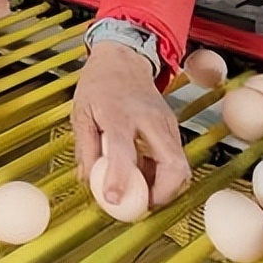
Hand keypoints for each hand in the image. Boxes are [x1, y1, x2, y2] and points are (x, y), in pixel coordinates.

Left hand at [72, 41, 190, 208]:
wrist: (123, 58)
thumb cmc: (100, 83)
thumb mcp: (81, 112)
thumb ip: (85, 149)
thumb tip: (88, 181)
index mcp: (119, 114)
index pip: (123, 151)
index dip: (120, 179)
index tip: (113, 199)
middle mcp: (149, 119)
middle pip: (173, 164)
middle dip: (162, 194)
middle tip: (141, 205)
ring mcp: (165, 123)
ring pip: (180, 166)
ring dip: (164, 186)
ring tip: (141, 188)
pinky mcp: (172, 127)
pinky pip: (176, 158)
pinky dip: (163, 173)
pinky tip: (145, 171)